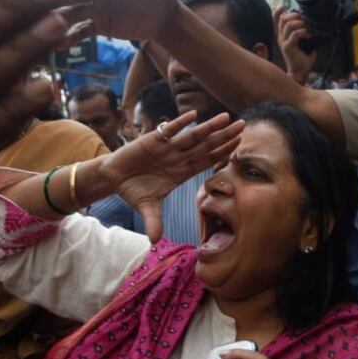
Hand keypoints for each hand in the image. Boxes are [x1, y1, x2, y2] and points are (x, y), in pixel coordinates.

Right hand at [102, 110, 243, 240]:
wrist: (114, 177)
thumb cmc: (134, 190)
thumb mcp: (146, 208)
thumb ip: (154, 221)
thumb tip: (155, 242)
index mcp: (182, 172)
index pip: (207, 161)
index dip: (223, 153)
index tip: (239, 145)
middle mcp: (178, 157)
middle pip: (206, 146)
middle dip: (224, 137)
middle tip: (243, 126)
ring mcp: (167, 147)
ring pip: (193, 136)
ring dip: (209, 127)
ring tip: (226, 117)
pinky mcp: (153, 140)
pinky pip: (170, 131)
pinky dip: (181, 123)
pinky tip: (194, 115)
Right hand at [274, 7, 315, 84]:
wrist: (301, 71)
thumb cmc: (303, 57)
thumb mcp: (302, 41)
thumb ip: (300, 30)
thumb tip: (304, 20)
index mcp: (283, 35)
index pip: (276, 20)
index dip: (278, 11)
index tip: (283, 6)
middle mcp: (280, 37)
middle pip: (284, 18)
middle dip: (296, 16)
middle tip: (305, 22)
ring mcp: (283, 42)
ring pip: (290, 24)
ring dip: (301, 24)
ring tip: (307, 31)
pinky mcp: (288, 47)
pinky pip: (296, 34)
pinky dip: (304, 33)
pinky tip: (308, 37)